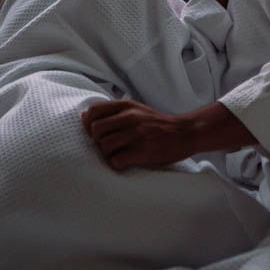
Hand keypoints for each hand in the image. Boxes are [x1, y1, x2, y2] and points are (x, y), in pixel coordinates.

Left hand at [81, 100, 256, 170]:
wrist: (185, 132)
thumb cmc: (158, 123)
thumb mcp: (136, 109)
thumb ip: (113, 112)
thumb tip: (84, 116)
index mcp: (126, 106)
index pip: (93, 112)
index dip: (88, 125)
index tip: (96, 132)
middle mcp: (130, 117)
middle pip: (96, 131)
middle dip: (98, 141)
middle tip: (109, 146)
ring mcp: (136, 134)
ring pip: (104, 147)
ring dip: (108, 154)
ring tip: (119, 154)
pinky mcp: (143, 151)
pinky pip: (116, 161)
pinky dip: (117, 164)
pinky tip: (126, 162)